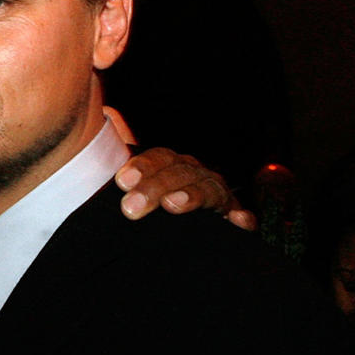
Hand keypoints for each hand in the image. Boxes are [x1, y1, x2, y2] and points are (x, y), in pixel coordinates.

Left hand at [115, 148, 256, 230]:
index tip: (122, 182)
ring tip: (172, 205)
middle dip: (155, 187)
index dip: (142, 167)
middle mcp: (196, 177)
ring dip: (192, 196)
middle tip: (131, 207)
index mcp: (172, 166)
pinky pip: (245, 220)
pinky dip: (243, 219)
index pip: (160, 158)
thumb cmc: (147, 205)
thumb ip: (117, 157)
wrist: (173, 242)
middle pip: (180, 174)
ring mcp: (218, 199)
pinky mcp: (233, 222)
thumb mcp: (131, 185)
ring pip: (209, 190)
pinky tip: (237, 221)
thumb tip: (108, 111)